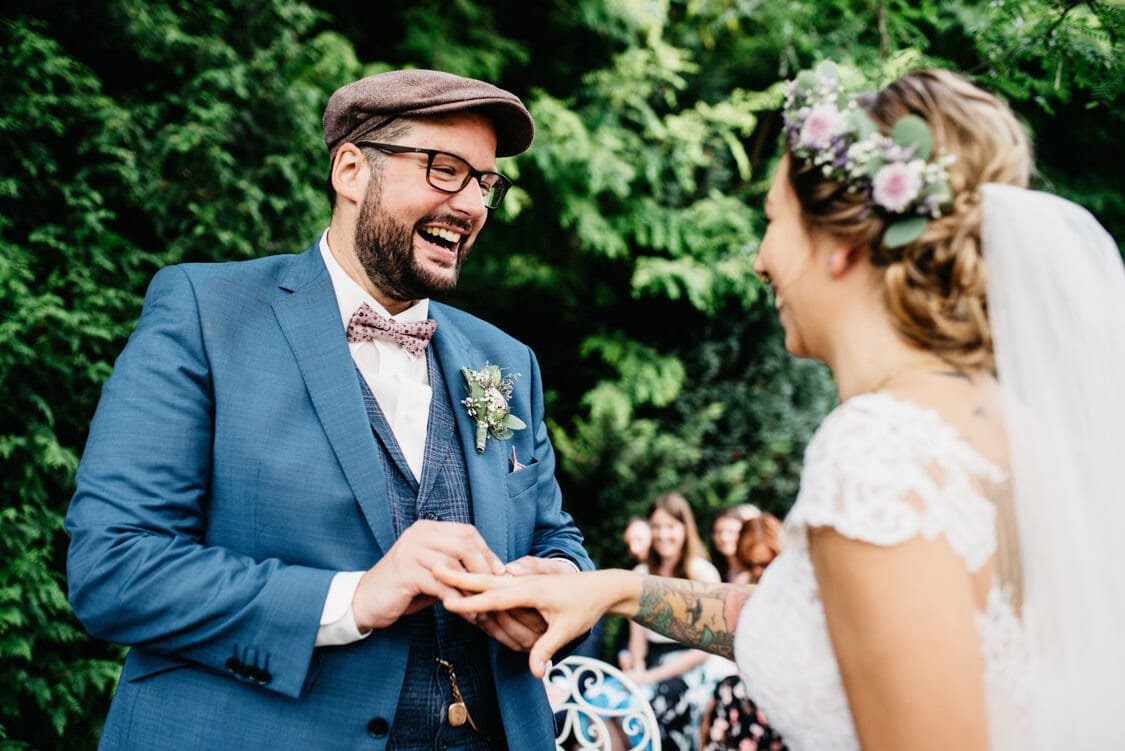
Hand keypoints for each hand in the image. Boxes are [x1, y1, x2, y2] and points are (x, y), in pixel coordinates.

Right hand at [352, 520, 504, 630]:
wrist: (365, 602)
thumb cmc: (404, 589)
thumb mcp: (433, 572)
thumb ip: (457, 567)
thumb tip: (492, 572)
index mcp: (427, 529)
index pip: (467, 532)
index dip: (486, 551)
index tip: (500, 572)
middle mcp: (419, 534)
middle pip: (464, 543)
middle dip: (484, 567)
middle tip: (497, 587)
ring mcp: (411, 551)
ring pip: (454, 565)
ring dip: (473, 588)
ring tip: (485, 606)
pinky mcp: (405, 571)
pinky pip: (441, 584)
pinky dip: (458, 600)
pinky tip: (468, 614)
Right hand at [438, 567, 639, 677]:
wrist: (602, 586)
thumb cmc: (585, 606)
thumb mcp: (567, 629)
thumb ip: (547, 648)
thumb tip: (534, 672)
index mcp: (532, 590)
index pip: (495, 596)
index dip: (471, 601)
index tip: (447, 601)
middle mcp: (525, 581)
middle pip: (487, 579)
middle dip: (460, 576)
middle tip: (435, 568)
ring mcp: (526, 579)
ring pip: (492, 577)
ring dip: (468, 575)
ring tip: (443, 570)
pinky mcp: (528, 581)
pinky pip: (501, 580)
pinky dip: (482, 578)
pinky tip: (470, 579)